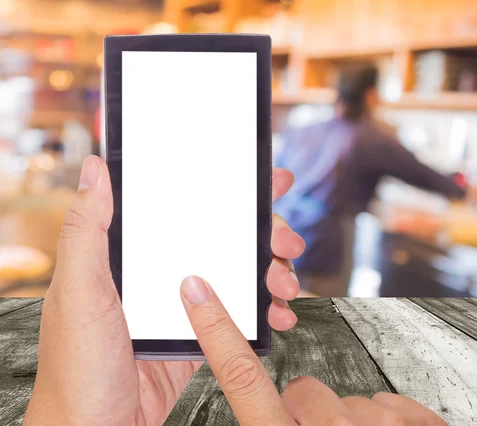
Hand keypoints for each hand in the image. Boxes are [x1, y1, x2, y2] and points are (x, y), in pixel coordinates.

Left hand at [23, 155, 304, 425]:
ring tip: (286, 287)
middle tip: (287, 244)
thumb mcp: (78, 294)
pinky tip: (278, 316)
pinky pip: (241, 315)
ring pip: (240, 275)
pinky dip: (265, 312)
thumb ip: (86, 232)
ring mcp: (185, 305)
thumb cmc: (77, 369)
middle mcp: (164, 273)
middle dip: (267, 236)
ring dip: (273, 273)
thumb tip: (96, 171)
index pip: (187, 208)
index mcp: (136, 255)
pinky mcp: (200, 336)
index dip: (230, 190)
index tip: (266, 182)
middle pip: (226, 240)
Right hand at [181, 275, 447, 425]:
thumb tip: (273, 410)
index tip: (197, 289)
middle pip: (303, 392)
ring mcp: (379, 424)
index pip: (241, 379)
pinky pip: (387, 401)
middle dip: (307, 417)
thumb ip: (273, 424)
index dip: (215, 330)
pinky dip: (387, 424)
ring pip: (349, 401)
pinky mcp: (420, 420)